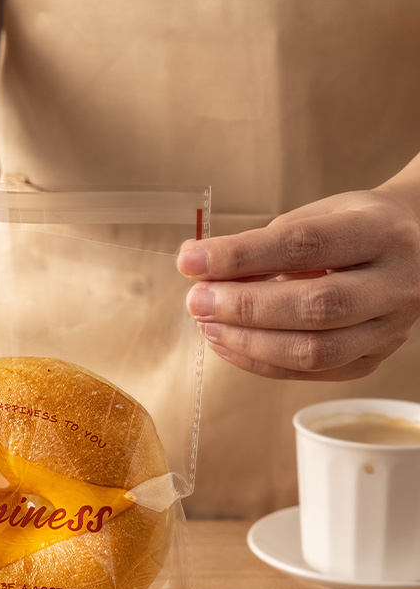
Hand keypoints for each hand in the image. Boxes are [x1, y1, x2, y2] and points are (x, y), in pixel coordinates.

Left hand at [177, 189, 419, 379]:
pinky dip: (259, 361)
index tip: (191, 260)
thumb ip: (261, 244)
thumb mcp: (315, 217)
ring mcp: (389, 330)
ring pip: (313, 351)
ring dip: (248, 341)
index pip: (303, 245)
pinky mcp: (370, 361)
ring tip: (207, 324)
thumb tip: (199, 268)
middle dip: (244, 306)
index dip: (240, 255)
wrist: (412, 248)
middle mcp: (396, 284)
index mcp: (381, 233)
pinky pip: (309, 372)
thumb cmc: (350, 229)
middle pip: (316, 306)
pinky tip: (226, 343)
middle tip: (197, 300)